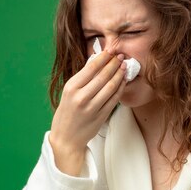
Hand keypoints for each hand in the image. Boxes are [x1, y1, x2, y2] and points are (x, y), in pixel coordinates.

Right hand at [49, 50, 126, 175]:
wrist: (66, 138)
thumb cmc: (67, 113)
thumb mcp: (68, 93)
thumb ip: (82, 78)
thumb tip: (97, 61)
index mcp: (71, 88)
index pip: (91, 68)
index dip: (104, 58)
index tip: (111, 51)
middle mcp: (81, 97)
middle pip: (103, 76)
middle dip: (114, 64)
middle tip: (121, 56)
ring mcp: (92, 108)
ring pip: (110, 87)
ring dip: (119, 74)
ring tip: (124, 66)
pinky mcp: (101, 116)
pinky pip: (114, 99)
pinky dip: (120, 88)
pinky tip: (123, 81)